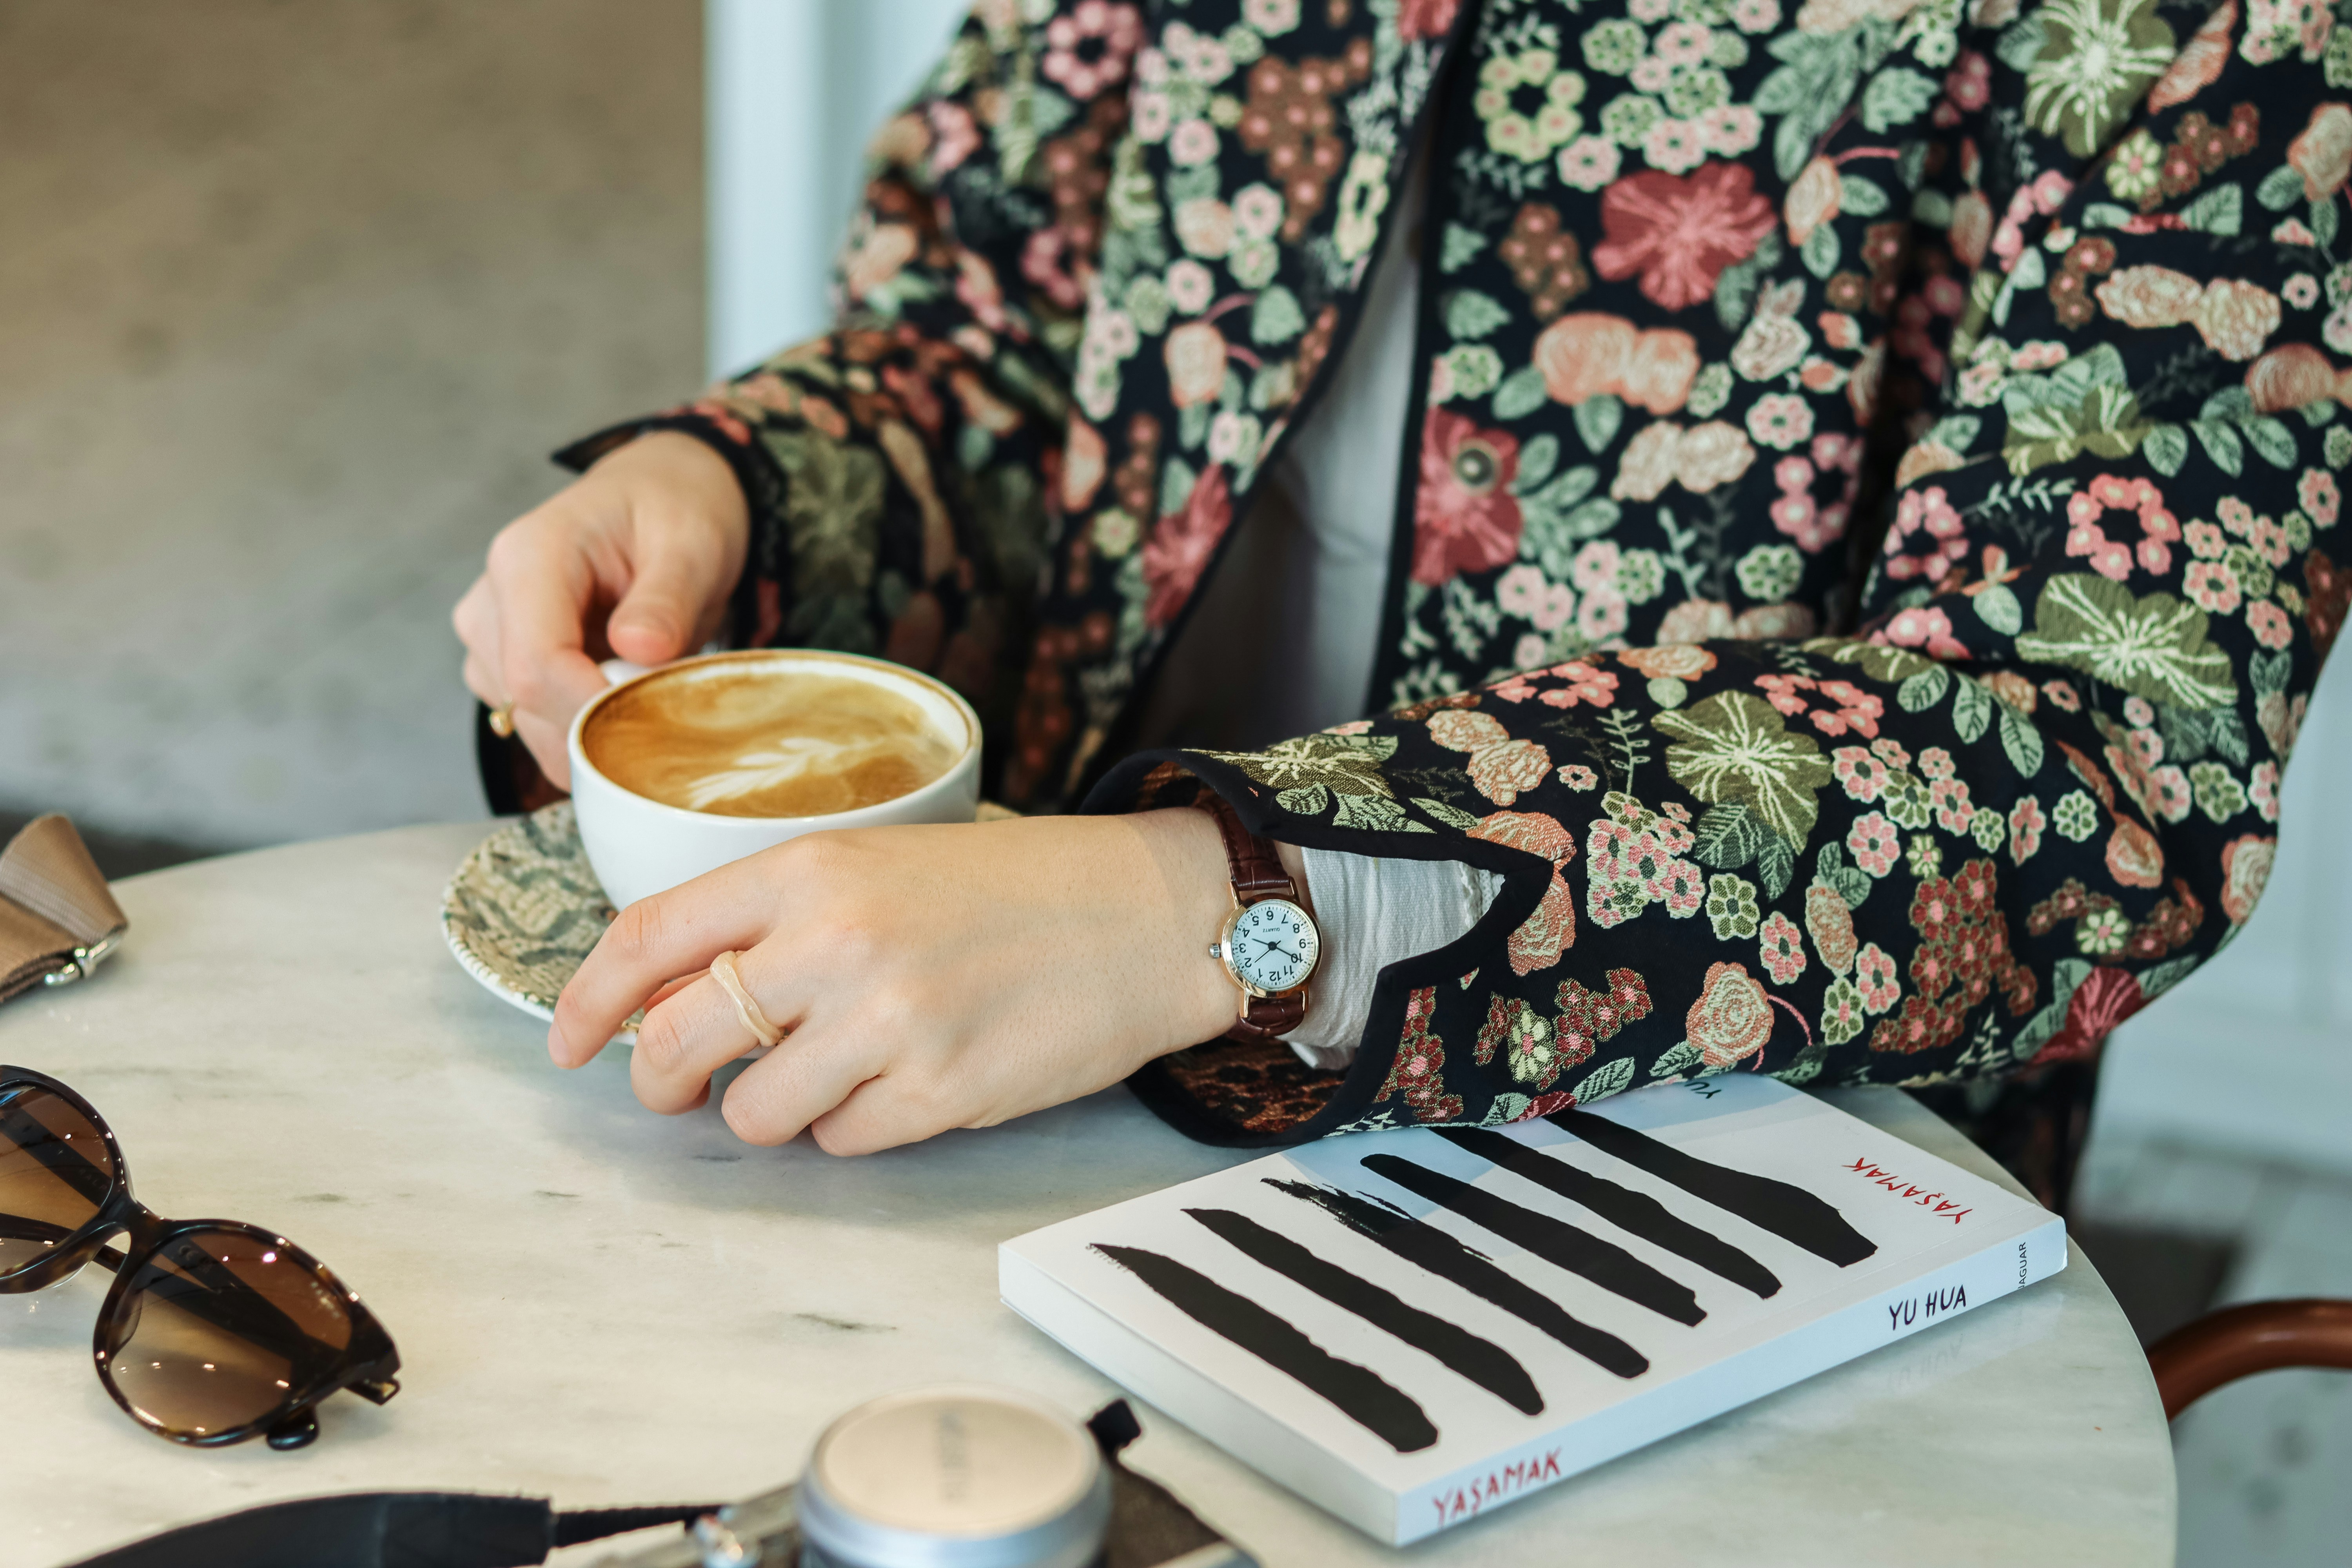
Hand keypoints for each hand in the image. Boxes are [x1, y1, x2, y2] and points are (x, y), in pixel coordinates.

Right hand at [454, 431, 748, 787]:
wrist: (659, 497)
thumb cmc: (672, 512)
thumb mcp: (691, 544)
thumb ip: (666, 599)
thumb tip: (641, 650)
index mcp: (528, 556)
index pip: (538, 664)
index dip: (591, 711)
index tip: (655, 726)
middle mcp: (492, 598)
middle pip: (528, 701)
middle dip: (599, 728)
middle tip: (671, 716)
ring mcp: (489, 637)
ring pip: (528, 723)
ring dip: (593, 732)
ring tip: (651, 694)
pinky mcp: (503, 664)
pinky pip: (537, 723)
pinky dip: (584, 730)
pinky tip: (625, 700)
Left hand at [548, 810, 1246, 1153]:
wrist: (1147, 915)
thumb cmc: (1016, 888)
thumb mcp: (882, 869)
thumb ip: (778, 921)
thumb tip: (670, 999)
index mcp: (813, 870)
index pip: (649, 937)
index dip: (587, 1001)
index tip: (568, 1043)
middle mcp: (836, 942)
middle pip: (677, 1040)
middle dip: (655, 1081)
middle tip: (673, 1089)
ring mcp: (887, 1023)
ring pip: (753, 1112)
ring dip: (767, 1111)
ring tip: (825, 1076)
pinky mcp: (939, 1092)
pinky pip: (840, 1141)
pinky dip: (851, 1127)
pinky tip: (901, 1085)